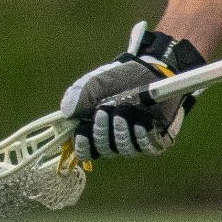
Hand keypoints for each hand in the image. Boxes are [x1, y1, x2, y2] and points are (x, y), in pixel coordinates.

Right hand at [60, 21, 205, 160]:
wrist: (152, 71)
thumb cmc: (122, 77)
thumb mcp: (98, 81)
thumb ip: (81, 94)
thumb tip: (66, 113)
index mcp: (95, 126)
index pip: (85, 148)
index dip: (82, 146)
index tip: (82, 135)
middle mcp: (114, 136)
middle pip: (103, 150)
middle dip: (102, 132)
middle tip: (104, 110)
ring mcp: (134, 140)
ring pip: (124, 149)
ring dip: (122, 131)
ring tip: (125, 108)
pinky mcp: (154, 139)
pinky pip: (146, 147)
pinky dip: (142, 135)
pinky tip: (142, 119)